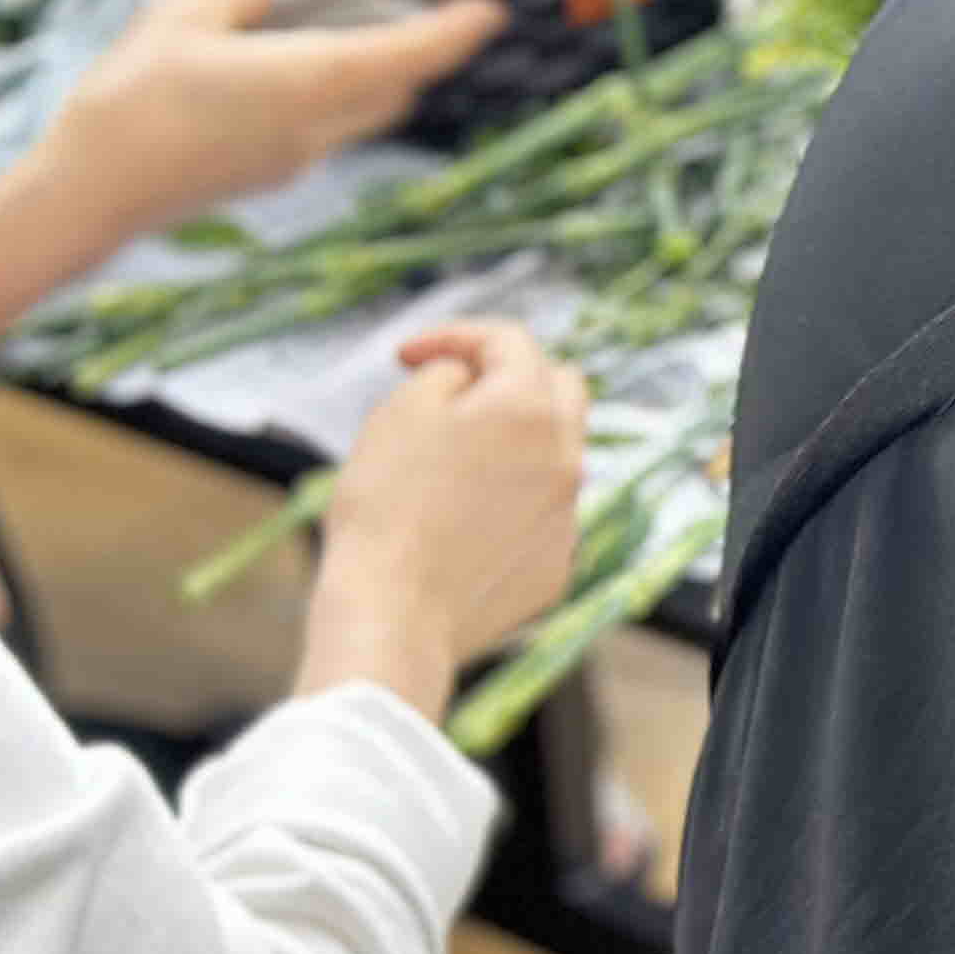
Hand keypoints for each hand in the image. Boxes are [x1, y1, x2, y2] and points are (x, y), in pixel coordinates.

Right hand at [45, 0, 507, 241]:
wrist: (86, 197)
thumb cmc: (129, 104)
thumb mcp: (177, 17)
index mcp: (310, 80)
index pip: (411, 53)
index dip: (456, 30)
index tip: (487, 8)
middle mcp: (318, 127)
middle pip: (397, 88)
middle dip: (412, 51)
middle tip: (403, 9)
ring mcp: (296, 160)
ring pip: (357, 112)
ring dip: (360, 76)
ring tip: (316, 36)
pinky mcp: (269, 178)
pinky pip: (316, 130)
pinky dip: (316, 100)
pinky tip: (262, 77)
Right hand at [299, 319, 587, 719]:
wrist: (392, 616)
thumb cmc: (385, 507)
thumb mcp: (399, 413)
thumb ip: (445, 374)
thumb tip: (468, 378)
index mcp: (531, 407)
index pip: (508, 341)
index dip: (453, 336)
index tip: (404, 357)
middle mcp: (567, 456)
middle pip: (558, 388)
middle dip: (508, 379)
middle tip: (454, 396)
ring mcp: (569, 515)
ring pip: (554, 456)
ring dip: (512, 447)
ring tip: (446, 471)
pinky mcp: (557, 566)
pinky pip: (541, 517)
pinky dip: (509, 508)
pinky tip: (458, 530)